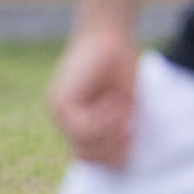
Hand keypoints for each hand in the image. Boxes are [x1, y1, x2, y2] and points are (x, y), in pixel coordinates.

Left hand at [47, 17, 141, 165]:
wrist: (109, 34)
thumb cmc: (120, 66)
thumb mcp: (124, 106)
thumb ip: (118, 129)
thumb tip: (123, 159)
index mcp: (76, 121)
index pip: (89, 157)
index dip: (113, 158)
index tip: (134, 141)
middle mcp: (62, 118)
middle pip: (86, 158)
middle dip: (113, 151)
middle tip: (132, 132)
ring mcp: (58, 111)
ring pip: (85, 146)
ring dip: (112, 133)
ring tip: (126, 112)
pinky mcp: (62, 103)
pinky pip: (86, 128)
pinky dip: (107, 119)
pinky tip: (118, 102)